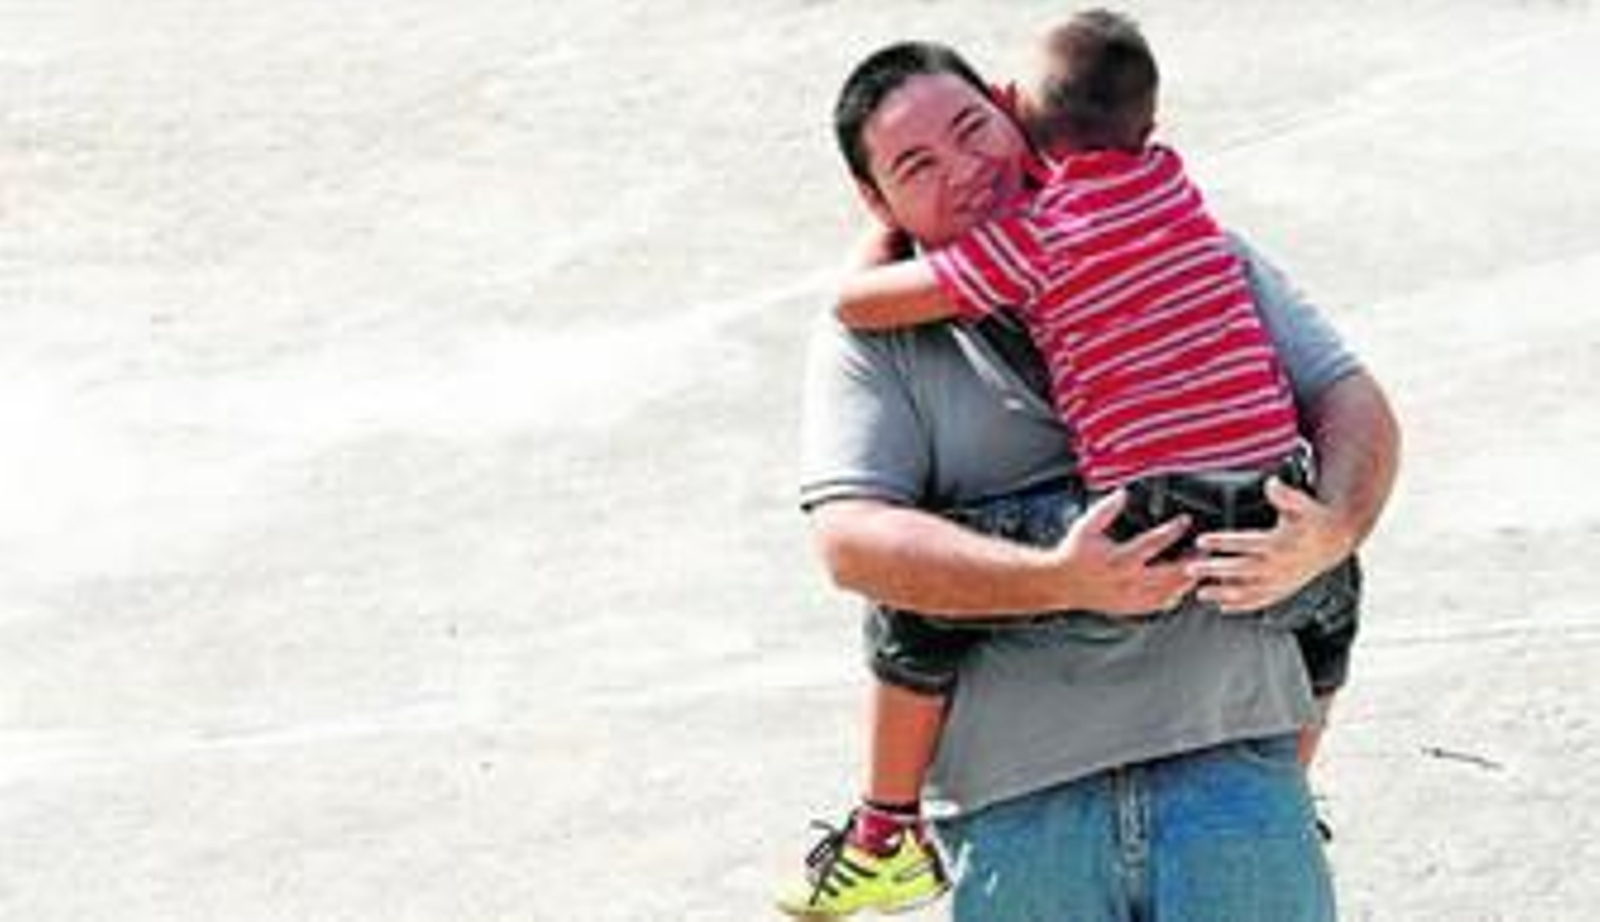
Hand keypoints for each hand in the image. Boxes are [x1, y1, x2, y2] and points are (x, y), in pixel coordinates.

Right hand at [1044, 489, 1197, 615]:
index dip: (1172, 530)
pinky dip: (1174, 596)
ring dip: (1186, 580)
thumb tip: (1123, 493)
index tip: (1185, 521)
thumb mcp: (1085, 527)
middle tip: (1204, 549)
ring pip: (1169, 592)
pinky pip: (1159, 605)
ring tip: (1197, 566)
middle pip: (1170, 573)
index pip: (1153, 543)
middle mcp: (1127, 581)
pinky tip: (1180, 586)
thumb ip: (1105, 510)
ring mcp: (1130, 597)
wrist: (1060, 584)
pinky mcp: (1130, 608)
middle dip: (1191, 561)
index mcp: (1118, 559)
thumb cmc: (1073, 554)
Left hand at [1186, 476, 1356, 612]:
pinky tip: (1223, 608)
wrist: (1334, 542)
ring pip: (1247, 591)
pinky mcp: (1282, 590)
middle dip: (1214, 569)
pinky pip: (1260, 602)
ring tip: (1200, 594)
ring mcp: (1279, 581)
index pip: (1244, 542)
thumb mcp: (1302, 504)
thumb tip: (1271, 483)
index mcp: (1278, 543)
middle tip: (1190, 570)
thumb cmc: (1313, 520)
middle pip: (1239, 569)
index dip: (1222, 541)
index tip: (1201, 541)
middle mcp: (1277, 565)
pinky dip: (1242, 606)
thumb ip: (1284, 495)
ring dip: (1222, 593)